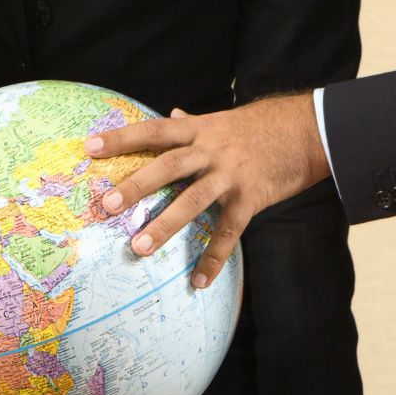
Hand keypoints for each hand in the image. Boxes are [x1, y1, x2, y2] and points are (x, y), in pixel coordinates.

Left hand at [84, 93, 328, 288]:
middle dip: (136, 186)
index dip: (122, 137)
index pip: (154, 130)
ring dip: (166, 225)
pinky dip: (213, 257)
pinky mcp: (252, 198)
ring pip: (194, 200)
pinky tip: (199, 280)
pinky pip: (229, 231)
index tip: (90, 147)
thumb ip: (193, 123)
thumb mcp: (222, 120)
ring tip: (140, 247)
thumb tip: (171, 113)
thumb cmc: (258, 126)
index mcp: (199, 129)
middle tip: (107, 206)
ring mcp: (232, 175)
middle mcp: (212, 150)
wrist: (306, 130)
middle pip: (168, 166)